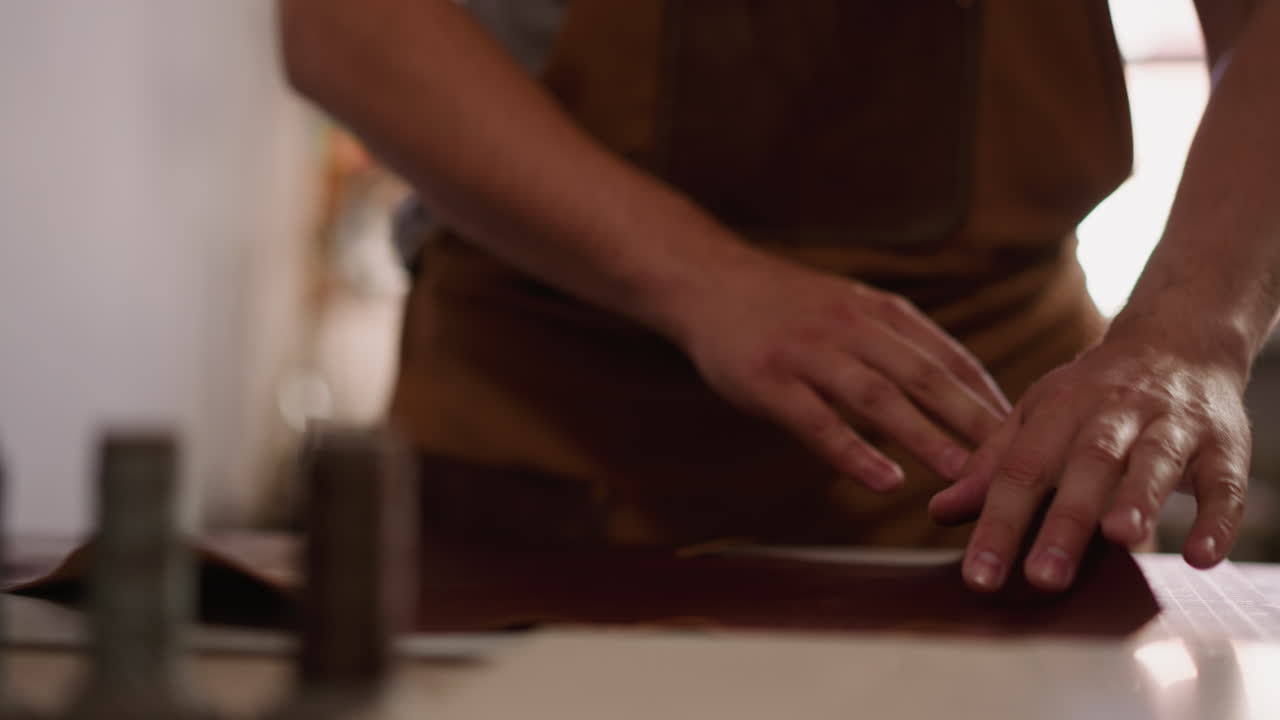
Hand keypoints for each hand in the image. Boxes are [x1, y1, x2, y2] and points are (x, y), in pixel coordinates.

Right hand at [671, 251, 1009, 490]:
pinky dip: (852, 450)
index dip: (989, 398)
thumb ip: (894, 344)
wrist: (706, 280)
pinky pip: (816, 420)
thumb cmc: (783, 307)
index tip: (1028, 436)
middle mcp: (852, 328)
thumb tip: (955, 393)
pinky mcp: (768, 379)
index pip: (948, 358)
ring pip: (878, 397)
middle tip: (1016, 462)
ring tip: (961, 476)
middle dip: (974, 421)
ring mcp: (809, 352)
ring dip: (924, 437)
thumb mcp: (848, 308)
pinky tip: (883, 479)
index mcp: (879, 312)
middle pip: (925, 377)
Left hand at [930, 333, 1251, 591]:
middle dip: (1065, 521)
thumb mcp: (1036, 418)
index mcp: (1058, 409)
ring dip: (1139, 498)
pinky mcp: (1225, 444)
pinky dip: (1218, 519)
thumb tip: (939, 512)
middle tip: (1043, 577)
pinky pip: (1224, 483)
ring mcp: (1172, 426)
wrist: (1177, 341)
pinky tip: (1201, 556)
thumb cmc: (1093, 397)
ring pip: (1154, 460)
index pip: (1021, 469)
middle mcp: (1114, 414)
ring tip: (1122, 539)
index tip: (979, 577)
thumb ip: (993, 467)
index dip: (997, 524)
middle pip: (1087, 464)